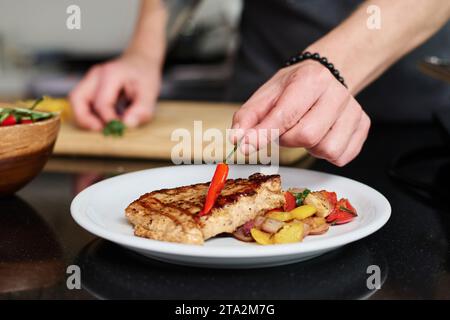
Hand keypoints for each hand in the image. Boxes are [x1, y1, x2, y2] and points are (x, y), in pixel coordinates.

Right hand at [69, 52, 160, 129]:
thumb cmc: (145, 76)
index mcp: (111, 74)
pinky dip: (88, 113)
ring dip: (84, 117)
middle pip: (77, 98)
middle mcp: (96, 74)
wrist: (140, 61)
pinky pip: (81, 101)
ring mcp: (90, 78)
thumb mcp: (150, 94)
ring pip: (75, 100)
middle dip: (85, 119)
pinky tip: (101, 120)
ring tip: (100, 127)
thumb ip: (142, 110)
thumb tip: (128, 124)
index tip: (120, 128)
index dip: (108, 120)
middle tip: (100, 130)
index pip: (101, 103)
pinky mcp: (89, 84)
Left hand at [231, 60, 370, 165]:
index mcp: (310, 80)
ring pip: (326, 149)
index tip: (246, 147)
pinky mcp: (363, 126)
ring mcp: (353, 110)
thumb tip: (237, 140)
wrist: (328, 74)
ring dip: (309, 147)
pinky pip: (341, 156)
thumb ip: (248, 117)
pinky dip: (326, 153)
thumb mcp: (267, 95)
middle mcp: (336, 93)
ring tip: (305, 130)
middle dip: (288, 139)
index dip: (264, 134)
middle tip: (286, 129)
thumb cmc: (294, 87)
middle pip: (306, 136)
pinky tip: (322, 136)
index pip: (285, 115)